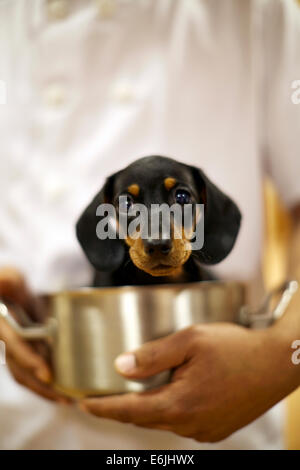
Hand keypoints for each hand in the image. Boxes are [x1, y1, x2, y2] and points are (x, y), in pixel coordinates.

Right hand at [0, 267, 69, 402]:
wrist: (2, 292)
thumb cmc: (5, 283)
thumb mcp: (8, 278)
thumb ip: (9, 281)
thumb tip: (5, 283)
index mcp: (1, 325)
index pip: (15, 345)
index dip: (30, 360)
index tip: (47, 374)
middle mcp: (2, 339)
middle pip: (19, 368)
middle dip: (41, 385)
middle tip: (65, 396)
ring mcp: (7, 347)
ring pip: (21, 374)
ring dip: (42, 389)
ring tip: (65, 399)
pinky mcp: (16, 350)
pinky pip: (24, 370)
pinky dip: (39, 381)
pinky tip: (56, 388)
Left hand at [80, 321, 299, 441]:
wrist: (277, 364)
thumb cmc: (236, 348)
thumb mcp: (190, 340)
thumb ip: (153, 355)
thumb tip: (121, 367)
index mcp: (180, 404)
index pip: (129, 411)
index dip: (103, 407)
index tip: (83, 403)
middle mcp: (190, 424)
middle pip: (144, 418)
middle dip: (123, 406)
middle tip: (105, 393)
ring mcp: (205, 430)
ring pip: (163, 420)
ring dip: (148, 407)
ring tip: (137, 389)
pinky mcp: (217, 429)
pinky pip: (182, 422)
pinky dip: (169, 409)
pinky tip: (172, 392)